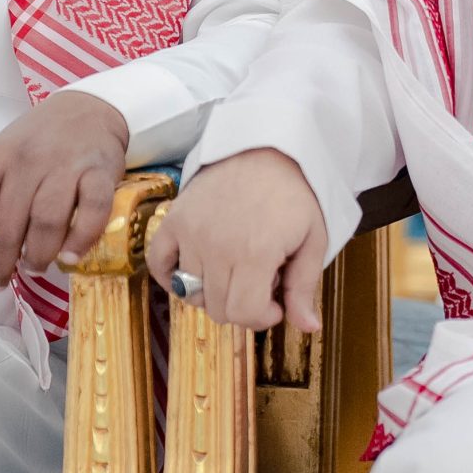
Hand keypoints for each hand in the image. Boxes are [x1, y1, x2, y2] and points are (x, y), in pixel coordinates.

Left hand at [0, 90, 129, 299]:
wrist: (87, 109)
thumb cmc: (30, 145)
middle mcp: (25, 161)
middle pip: (6, 225)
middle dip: (0, 264)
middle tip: (0, 281)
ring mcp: (64, 165)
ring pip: (47, 221)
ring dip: (38, 255)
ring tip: (34, 266)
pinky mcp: (100, 171)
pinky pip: (92, 210)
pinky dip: (81, 239)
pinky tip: (70, 256)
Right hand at [146, 148, 326, 333]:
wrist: (267, 144)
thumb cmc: (295, 192)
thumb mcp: (313, 238)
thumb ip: (304, 286)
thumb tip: (309, 328)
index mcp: (256, 253)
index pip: (243, 314)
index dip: (262, 317)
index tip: (275, 302)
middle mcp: (218, 246)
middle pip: (218, 309)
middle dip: (243, 305)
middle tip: (260, 278)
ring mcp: (191, 232)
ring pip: (191, 292)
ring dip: (215, 289)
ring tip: (236, 264)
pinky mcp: (175, 219)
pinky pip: (159, 263)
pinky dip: (171, 276)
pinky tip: (194, 271)